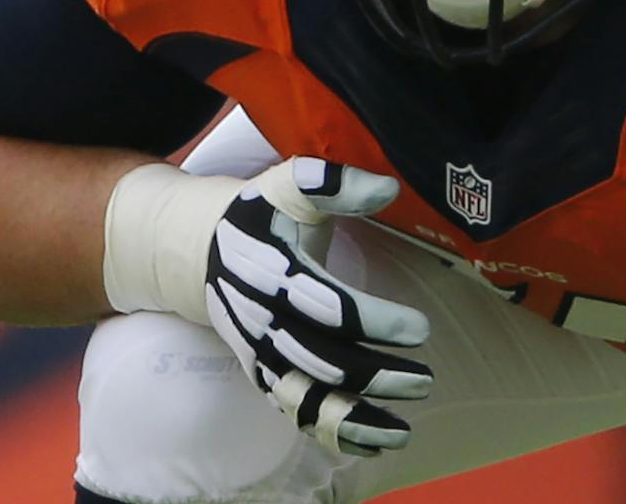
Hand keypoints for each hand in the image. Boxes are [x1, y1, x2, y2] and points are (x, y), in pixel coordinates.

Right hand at [204, 156, 432, 455]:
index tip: (421, 329)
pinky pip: (295, 413)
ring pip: (306, 399)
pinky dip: (331, 433)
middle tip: (425, 379)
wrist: (200, 249)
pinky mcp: (262, 373)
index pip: (326, 307)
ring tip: (403, 430)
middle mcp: (263, 321)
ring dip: (355, 418)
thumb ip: (333, 183)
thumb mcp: (288, 185)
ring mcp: (260, 354)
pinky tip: (374, 442)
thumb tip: (388, 188)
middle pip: (322, 361)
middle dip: (375, 376)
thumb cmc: (259, 214)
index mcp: (272, 274)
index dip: (373, 321)